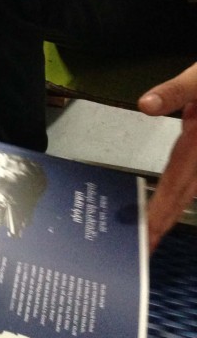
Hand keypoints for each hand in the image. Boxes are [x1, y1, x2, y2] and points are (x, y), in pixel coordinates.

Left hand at [138, 62, 196, 250]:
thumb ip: (177, 91)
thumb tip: (146, 105)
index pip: (177, 183)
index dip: (162, 210)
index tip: (148, 233)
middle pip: (183, 193)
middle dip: (165, 220)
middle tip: (146, 247)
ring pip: (190, 187)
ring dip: (173, 208)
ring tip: (155, 233)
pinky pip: (190, 176)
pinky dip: (180, 191)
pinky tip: (170, 203)